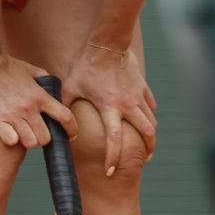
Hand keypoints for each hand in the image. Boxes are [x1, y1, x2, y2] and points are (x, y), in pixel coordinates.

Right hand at [0, 54, 77, 148]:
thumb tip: (52, 88)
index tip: (72, 135)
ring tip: (24, 134)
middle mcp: (29, 108)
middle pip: (45, 138)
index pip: (65, 116)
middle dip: (44, 138)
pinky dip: (12, 140)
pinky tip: (10, 132)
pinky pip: (11, 141)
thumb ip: (44, 79)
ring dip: (29, 140)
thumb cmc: (7, 65)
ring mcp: (13, 115)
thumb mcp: (31, 69)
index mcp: (40, 96)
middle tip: (38, 132)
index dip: (72, 129)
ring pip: (30, 142)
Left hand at [62, 42, 157, 175]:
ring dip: (150, 133)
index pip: (115, 139)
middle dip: (148, 149)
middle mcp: (127, 104)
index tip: (110, 171)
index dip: (113, 158)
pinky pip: (150, 104)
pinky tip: (146, 117)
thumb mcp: (71, 87)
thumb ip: (66, 107)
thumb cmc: (86, 65)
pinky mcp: (142, 86)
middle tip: (144, 159)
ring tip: (147, 142)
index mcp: (109, 107)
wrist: (107, 43)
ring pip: (152, 120)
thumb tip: (63, 126)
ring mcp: (138, 95)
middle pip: (146, 132)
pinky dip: (150, 113)